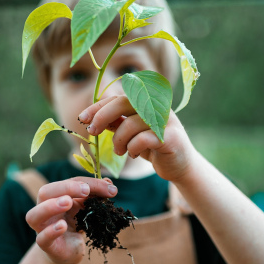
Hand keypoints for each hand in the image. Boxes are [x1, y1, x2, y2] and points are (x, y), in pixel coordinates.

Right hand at [25, 177, 116, 263]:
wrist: (69, 251)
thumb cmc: (76, 225)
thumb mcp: (86, 209)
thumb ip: (96, 196)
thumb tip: (110, 184)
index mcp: (55, 197)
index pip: (67, 183)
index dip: (86, 183)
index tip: (107, 187)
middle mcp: (45, 209)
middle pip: (45, 193)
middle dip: (65, 188)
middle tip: (85, 190)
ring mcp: (42, 228)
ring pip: (34, 215)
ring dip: (50, 207)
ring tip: (67, 202)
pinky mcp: (46, 245)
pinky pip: (42, 238)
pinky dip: (51, 231)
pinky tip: (63, 226)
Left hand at [79, 95, 198, 182]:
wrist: (180, 166)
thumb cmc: (154, 147)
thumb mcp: (132, 133)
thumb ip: (117, 122)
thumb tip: (92, 117)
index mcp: (148, 101)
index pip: (118, 97)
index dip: (98, 106)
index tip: (83, 119)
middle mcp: (158, 106)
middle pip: (123, 102)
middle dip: (102, 117)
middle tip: (92, 132)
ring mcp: (167, 120)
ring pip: (130, 124)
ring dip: (119, 141)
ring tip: (121, 151)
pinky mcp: (171, 137)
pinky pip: (142, 140)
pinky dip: (133, 148)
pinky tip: (135, 154)